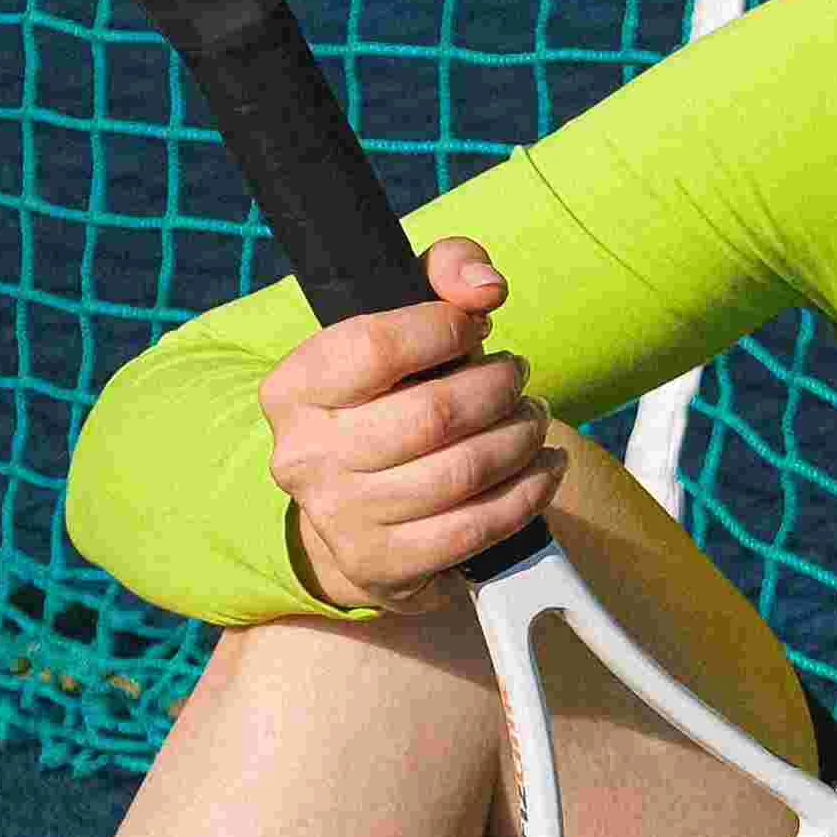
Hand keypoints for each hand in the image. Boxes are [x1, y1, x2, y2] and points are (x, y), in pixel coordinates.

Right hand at [258, 237, 564, 613]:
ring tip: (532, 418)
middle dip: (497, 388)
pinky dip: (528, 493)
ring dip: (520, 438)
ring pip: (462, 473)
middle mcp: (305, 456)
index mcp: (294, 388)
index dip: (444, 328)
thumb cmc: (388, 396)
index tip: (474, 326)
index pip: (376, 347)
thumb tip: (485, 288)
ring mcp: (342, 518)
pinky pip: (476, 529)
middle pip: (433, 415)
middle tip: (517, 376)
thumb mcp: (401, 320)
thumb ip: (443, 271)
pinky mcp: (384, 565)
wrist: (356, 506)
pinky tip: (542, 466)